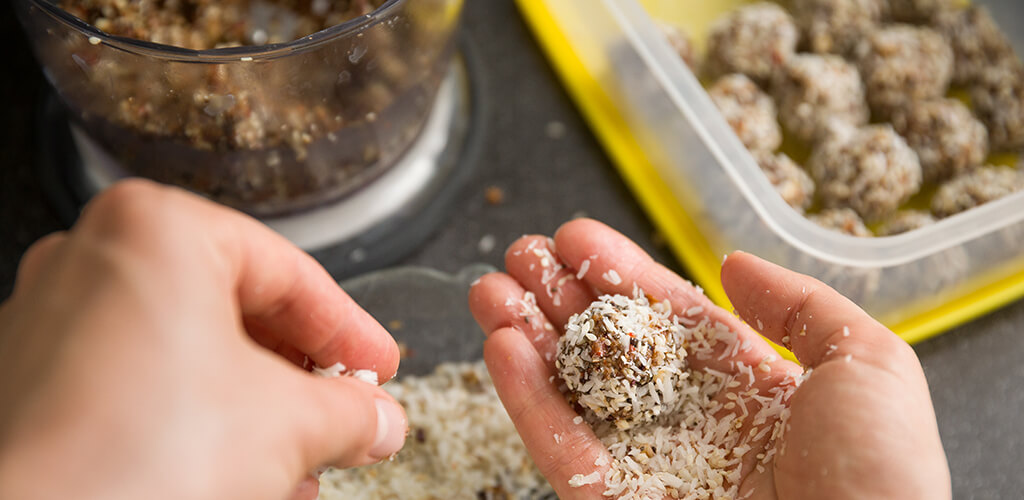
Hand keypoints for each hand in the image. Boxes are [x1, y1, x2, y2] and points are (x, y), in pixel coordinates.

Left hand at [0, 180, 406, 499]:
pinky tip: (241, 474)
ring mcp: (53, 321)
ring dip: (257, 410)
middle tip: (347, 416)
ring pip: (190, 355)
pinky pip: (142, 388)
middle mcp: (94, 259)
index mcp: (158, 230)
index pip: (290, 273)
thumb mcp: (288, 425)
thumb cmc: (132, 463)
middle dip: (302, 380)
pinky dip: (199, 423)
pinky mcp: (33, 385)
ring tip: (302, 462)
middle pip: (238, 312)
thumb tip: (375, 418)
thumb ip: (349, 412)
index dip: (351, 331)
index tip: (379, 369)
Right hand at [469, 219, 948, 498]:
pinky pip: (557, 445)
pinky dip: (523, 398)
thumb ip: (801, 306)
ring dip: (525, 336)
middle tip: (520, 253)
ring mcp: (646, 466)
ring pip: (570, 390)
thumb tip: (733, 263)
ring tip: (489, 288)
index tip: (577, 236)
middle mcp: (689, 422)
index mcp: (747, 386)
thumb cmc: (881, 474)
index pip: (667, 316)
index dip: (619, 273)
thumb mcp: (869, 363)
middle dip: (560, 296)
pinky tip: (500, 346)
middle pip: (607, 346)